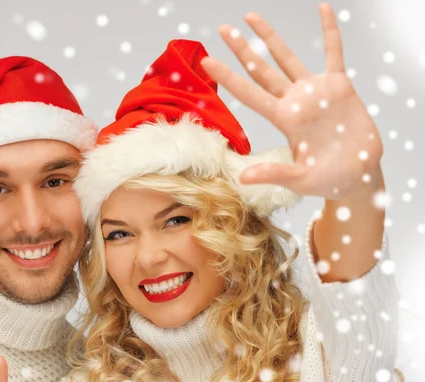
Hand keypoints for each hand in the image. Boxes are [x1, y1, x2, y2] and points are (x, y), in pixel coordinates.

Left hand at [201, 3, 381, 199]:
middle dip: (242, 49)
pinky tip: (322, 8)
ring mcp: (315, 91)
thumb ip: (274, 173)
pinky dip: (329, 30)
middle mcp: (294, 102)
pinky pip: (334, 52)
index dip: (228, 78)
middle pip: (261, 70)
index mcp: (283, 120)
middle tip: (223, 29)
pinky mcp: (340, 86)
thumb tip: (243, 180)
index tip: (207, 62)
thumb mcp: (300, 179)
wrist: (359, 174)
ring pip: (287, 58)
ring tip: (250, 17)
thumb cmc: (328, 180)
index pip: (249, 94)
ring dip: (269, 37)